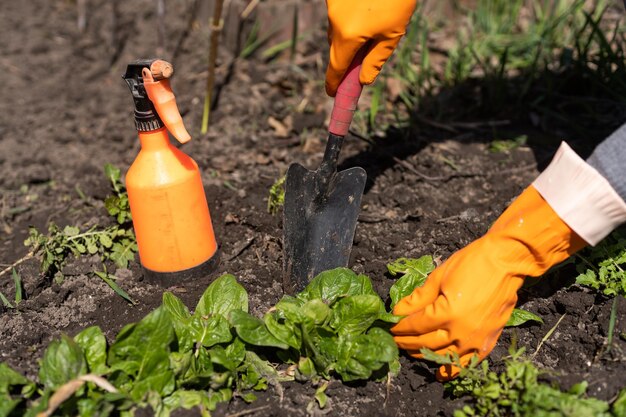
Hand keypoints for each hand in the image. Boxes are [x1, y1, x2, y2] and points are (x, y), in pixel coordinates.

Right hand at [325, 0, 416, 95]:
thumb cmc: (396, 1)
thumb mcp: (393, 34)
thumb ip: (376, 60)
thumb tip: (364, 80)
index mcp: (349, 36)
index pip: (337, 67)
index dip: (334, 83)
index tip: (332, 93)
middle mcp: (334, 22)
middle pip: (335, 48)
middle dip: (346, 57)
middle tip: (360, 64)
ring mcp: (332, 7)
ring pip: (336, 30)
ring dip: (348, 37)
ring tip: (371, 27)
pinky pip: (338, 15)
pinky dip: (348, 19)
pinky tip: (366, 11)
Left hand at [391, 186, 586, 379]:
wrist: (506, 262)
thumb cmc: (472, 263)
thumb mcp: (439, 277)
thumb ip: (418, 298)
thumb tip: (398, 311)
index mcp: (448, 312)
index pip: (416, 325)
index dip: (400, 327)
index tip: (390, 327)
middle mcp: (462, 331)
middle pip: (426, 342)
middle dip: (407, 342)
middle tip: (395, 340)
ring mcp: (476, 339)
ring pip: (443, 355)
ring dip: (424, 354)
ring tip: (411, 351)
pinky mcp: (488, 342)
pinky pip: (468, 362)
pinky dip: (452, 369)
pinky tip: (439, 372)